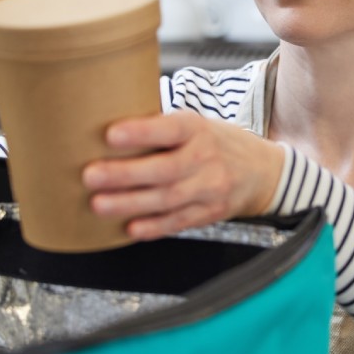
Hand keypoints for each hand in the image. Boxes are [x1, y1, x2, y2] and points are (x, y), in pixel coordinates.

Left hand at [82, 111, 284, 240]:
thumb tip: (104, 127)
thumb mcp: (195, 125)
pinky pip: (179, 222)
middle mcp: (206, 158)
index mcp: (198, 129)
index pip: (169, 129)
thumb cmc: (216, 144)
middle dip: (125, 174)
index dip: (141, 132)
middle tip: (91, 175)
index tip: (110, 134)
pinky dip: (154, 227)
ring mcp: (210, 188)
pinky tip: (130, 228)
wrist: (262, 171)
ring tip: (99, 204)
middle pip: (165, 169)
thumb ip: (160, 128)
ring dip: (131, 204)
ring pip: (168, 199)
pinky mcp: (209, 213)